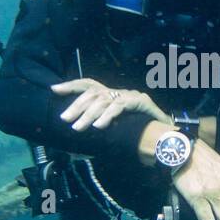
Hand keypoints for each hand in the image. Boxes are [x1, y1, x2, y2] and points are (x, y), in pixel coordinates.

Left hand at [52, 78, 168, 130]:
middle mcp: (119, 92)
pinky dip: (107, 116)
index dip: (71, 85)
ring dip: (88, 115)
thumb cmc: (139, 132)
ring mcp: (129, 96)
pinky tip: (98, 126)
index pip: (88, 85)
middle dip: (77, 106)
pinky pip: (118, 107)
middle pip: (93, 93)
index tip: (54, 89)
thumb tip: (77, 135)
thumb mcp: (114, 128)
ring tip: (78, 128)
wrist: (166, 134)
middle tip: (65, 119)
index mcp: (111, 95)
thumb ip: (99, 126)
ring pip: (103, 100)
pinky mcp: (139, 101)